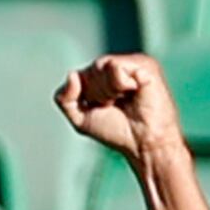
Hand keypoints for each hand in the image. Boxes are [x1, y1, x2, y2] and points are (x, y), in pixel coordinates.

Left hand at [54, 53, 184, 165]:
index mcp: (102, 75)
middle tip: (117, 106)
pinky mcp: (145, 64)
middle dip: (99, 94)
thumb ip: (64, 98)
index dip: (88, 96)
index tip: (104, 109)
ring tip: (126, 100)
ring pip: (102, 66)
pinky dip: (121, 85)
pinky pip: (117, 66)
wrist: (144, 145)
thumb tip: (72, 74)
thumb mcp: (80, 119)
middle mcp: (117, 66)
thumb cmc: (117, 133)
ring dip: (110, 91)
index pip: (79, 75)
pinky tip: (134, 92)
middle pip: (91, 70)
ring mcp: (132, 63)